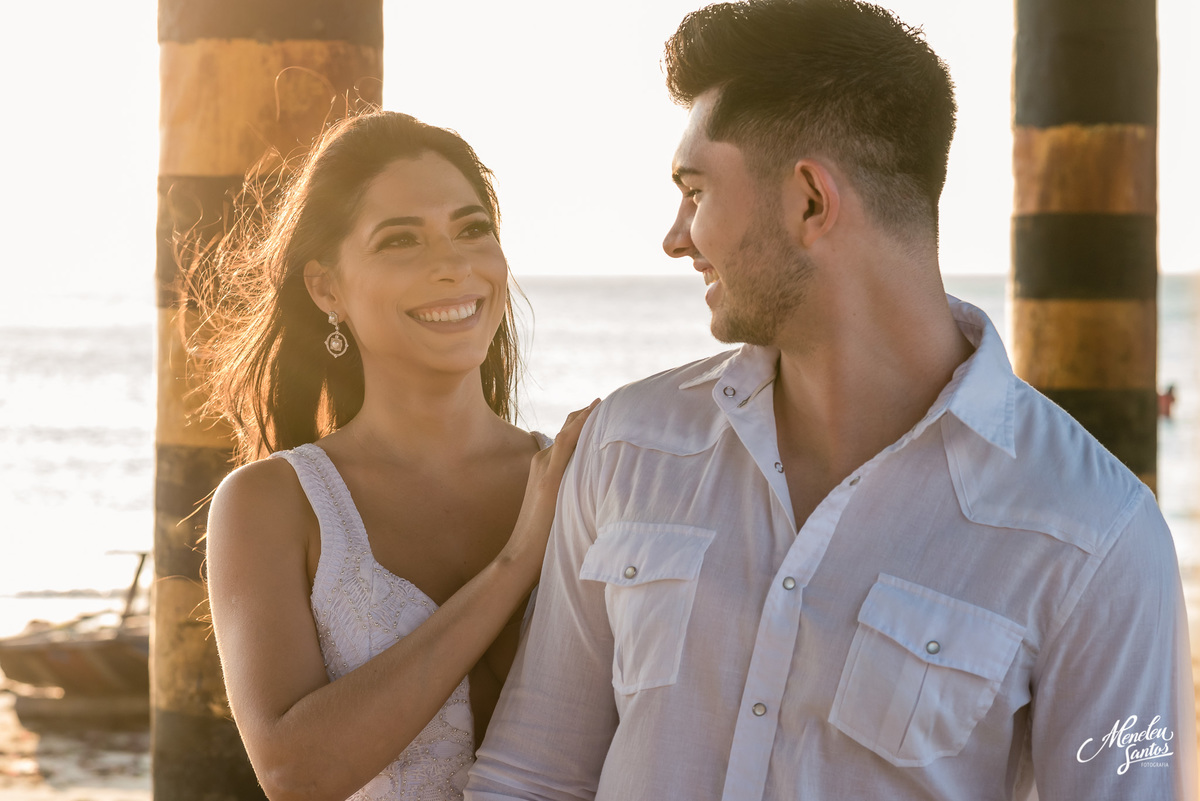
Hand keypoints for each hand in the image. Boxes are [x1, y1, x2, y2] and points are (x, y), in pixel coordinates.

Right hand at [502, 400, 599, 579]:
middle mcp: (542, 461)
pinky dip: (579, 426)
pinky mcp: (549, 478)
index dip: (585, 421)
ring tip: (608, 404)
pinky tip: (594, 414)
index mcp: (544, 467)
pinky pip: (566, 442)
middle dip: (588, 414)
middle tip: (612, 403)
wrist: (522, 554)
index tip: (604, 410)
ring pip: (568, 431)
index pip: (567, 436)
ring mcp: (544, 468)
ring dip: (587, 415)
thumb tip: (597, 489)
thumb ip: (573, 492)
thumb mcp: (560, 506)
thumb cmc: (544, 537)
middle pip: (568, 428)